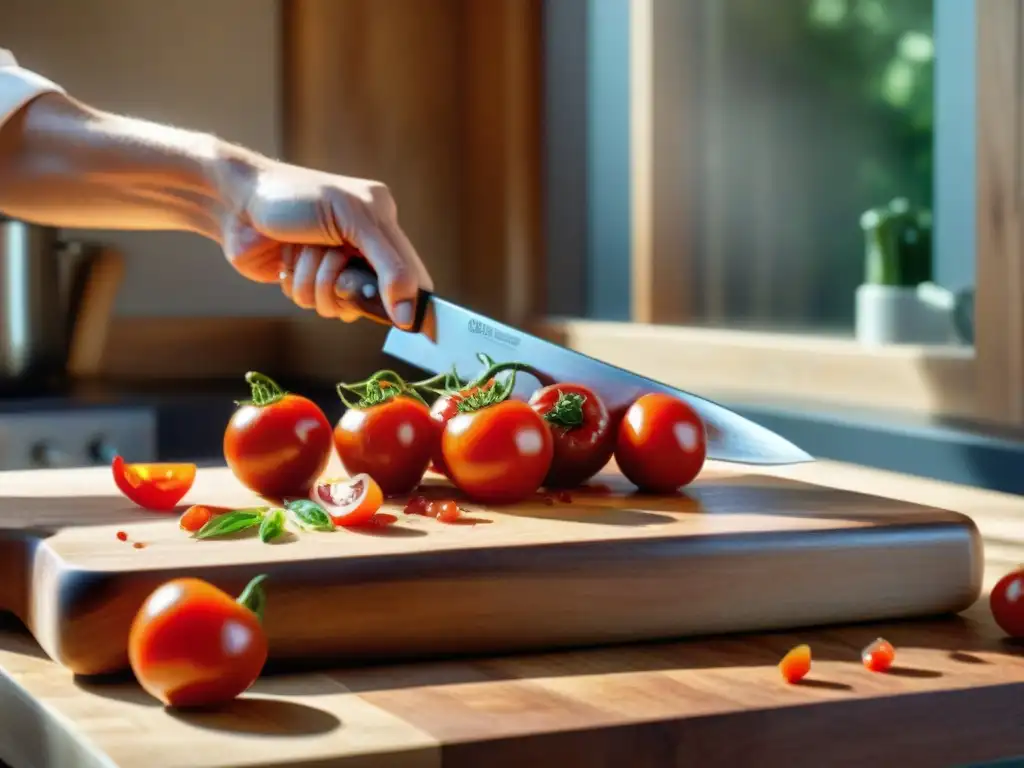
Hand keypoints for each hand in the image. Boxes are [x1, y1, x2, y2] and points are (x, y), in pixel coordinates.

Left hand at [219, 158, 431, 327]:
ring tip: (299, 257)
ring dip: (316, 286)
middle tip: (332, 264)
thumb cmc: (291, 197)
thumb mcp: (351, 218)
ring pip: (341, 305)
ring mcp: (335, 265)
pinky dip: (298, 287)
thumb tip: (409, 310)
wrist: (233, 201)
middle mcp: (363, 245)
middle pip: (376, 295)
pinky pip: (316, 304)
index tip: (407, 323)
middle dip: (346, 285)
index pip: (412, 272)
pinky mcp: (308, 280)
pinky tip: (286, 264)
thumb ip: (389, 263)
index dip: (409, 300)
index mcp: (382, 219)